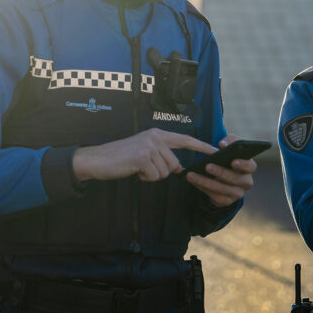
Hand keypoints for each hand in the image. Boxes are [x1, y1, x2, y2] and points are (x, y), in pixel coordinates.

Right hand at [73, 129, 214, 181]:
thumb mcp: (144, 152)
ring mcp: (150, 146)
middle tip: (142, 167)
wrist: (98, 159)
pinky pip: (154, 176)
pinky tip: (133, 170)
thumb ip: (162, 156)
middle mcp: (155, 137)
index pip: (185, 139)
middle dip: (161, 172)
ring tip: (136, 168)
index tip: (215, 151)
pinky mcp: (143, 157)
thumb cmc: (121, 158)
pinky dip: (144, 178)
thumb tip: (179, 167)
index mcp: (157, 134)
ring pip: (165, 172)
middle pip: (175, 165)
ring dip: (151, 176)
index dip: (201, 146)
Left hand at [185, 134, 256, 207]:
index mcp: (249, 168)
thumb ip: (229, 142)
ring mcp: (237, 193)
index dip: (243, 164)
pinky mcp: (227, 201)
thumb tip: (223, 144)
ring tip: (192, 175)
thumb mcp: (230, 151)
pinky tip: (193, 182)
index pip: (250, 166)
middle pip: (235, 179)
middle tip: (207, 166)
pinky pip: (215, 196)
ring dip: (206, 181)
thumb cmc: (227, 161)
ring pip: (222, 189)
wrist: (224, 180)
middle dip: (220, 172)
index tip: (232, 161)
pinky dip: (203, 188)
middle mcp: (246, 182)